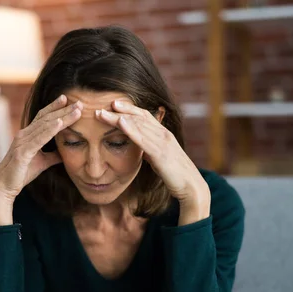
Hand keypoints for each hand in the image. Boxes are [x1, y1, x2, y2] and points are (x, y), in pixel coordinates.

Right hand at [0, 95, 82, 222]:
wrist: (5, 186)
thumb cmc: (21, 173)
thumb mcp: (42, 162)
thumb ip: (53, 155)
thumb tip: (65, 152)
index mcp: (28, 135)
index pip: (43, 117)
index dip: (55, 107)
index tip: (69, 99)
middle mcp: (24, 134)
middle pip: (47, 118)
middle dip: (64, 109)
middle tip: (79, 102)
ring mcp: (23, 142)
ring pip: (45, 126)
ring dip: (62, 117)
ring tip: (76, 111)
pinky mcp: (23, 152)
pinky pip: (39, 139)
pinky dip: (50, 130)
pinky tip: (60, 123)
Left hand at [96, 101, 209, 217]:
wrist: (191, 186)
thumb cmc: (175, 174)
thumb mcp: (159, 158)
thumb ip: (150, 150)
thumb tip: (140, 148)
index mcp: (163, 134)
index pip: (144, 116)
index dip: (129, 109)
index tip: (113, 105)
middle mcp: (163, 134)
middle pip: (138, 117)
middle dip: (120, 111)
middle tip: (101, 106)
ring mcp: (163, 142)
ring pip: (138, 125)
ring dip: (119, 118)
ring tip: (103, 113)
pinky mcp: (161, 154)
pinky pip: (143, 139)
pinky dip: (131, 129)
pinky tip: (120, 123)